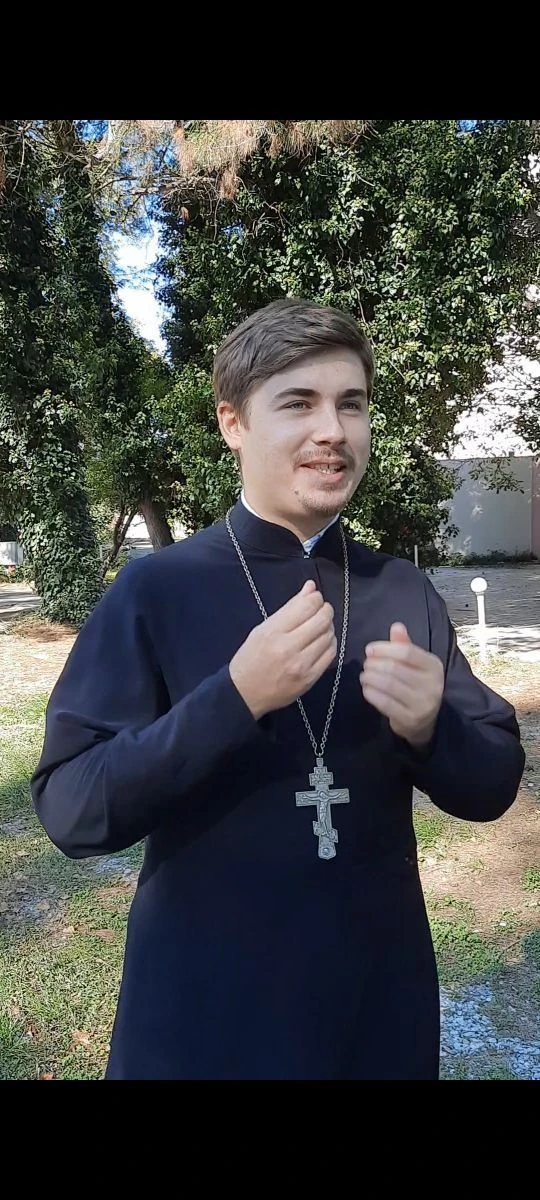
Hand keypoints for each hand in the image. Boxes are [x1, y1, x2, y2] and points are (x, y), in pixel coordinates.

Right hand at [229, 580, 336, 720]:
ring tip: (320, 626)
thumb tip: (311, 587)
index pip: (306, 606)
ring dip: (328, 626)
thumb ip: (289, 608)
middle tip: (322, 610)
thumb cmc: (250, 658)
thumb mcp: (262, 629)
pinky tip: (322, 642)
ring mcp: (301, 665)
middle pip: (322, 620)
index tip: (315, 598)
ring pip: (329, 636)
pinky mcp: (310, 679)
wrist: (245, 693)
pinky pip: (330, 654)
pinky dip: (330, 643)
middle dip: (326, 610)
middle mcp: (288, 647)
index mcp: (273, 632)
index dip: (316, 598)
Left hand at [360, 623, 443, 747]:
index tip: (369, 649)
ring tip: (364, 675)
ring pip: (388, 685)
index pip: (406, 652)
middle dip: (374, 664)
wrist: (425, 720)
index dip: (384, 649)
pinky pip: (385, 703)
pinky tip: (367, 688)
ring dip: (370, 678)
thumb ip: (404, 645)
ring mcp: (422, 704)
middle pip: (394, 668)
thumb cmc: (416, 685)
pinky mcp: (410, 719)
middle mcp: (432, 684)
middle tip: (366, 664)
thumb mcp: (415, 664)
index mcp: (433, 666)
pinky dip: (371, 693)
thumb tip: (397, 626)